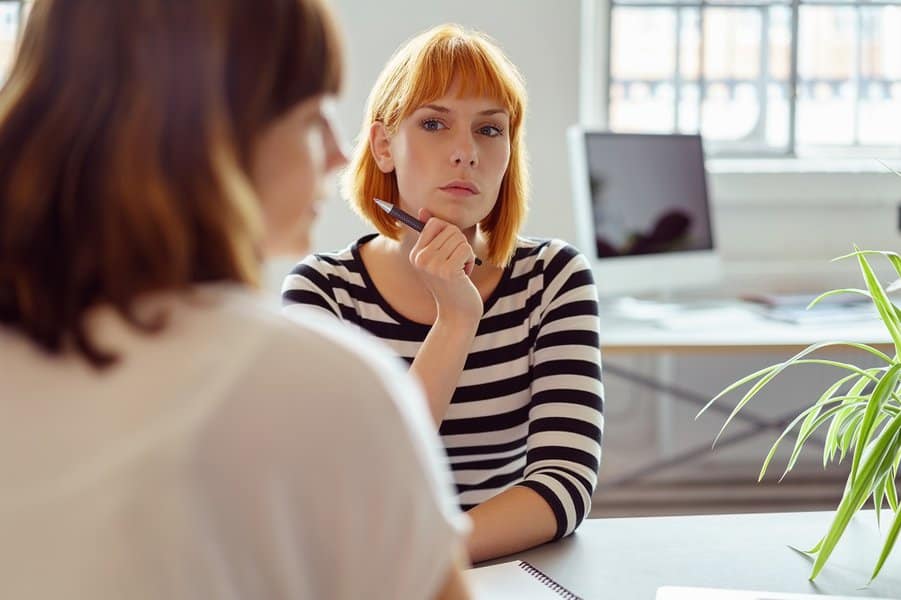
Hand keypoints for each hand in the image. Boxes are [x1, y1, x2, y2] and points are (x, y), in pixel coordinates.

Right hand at [409, 208, 482, 323]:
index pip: (433, 223)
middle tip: (455, 263)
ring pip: (460, 238)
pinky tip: (463, 275)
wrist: (457, 313)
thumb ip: (432, 235)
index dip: (449, 232)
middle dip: (460, 244)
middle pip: (449, 228)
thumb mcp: (438, 258)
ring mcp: (432, 265)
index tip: (449, 249)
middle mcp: (420, 259)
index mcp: (415, 254)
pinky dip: (470, 261)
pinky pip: (466, 249)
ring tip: (459, 270)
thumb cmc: (451, 284)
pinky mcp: (447, 271)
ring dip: (465, 254)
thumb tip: (423, 210)